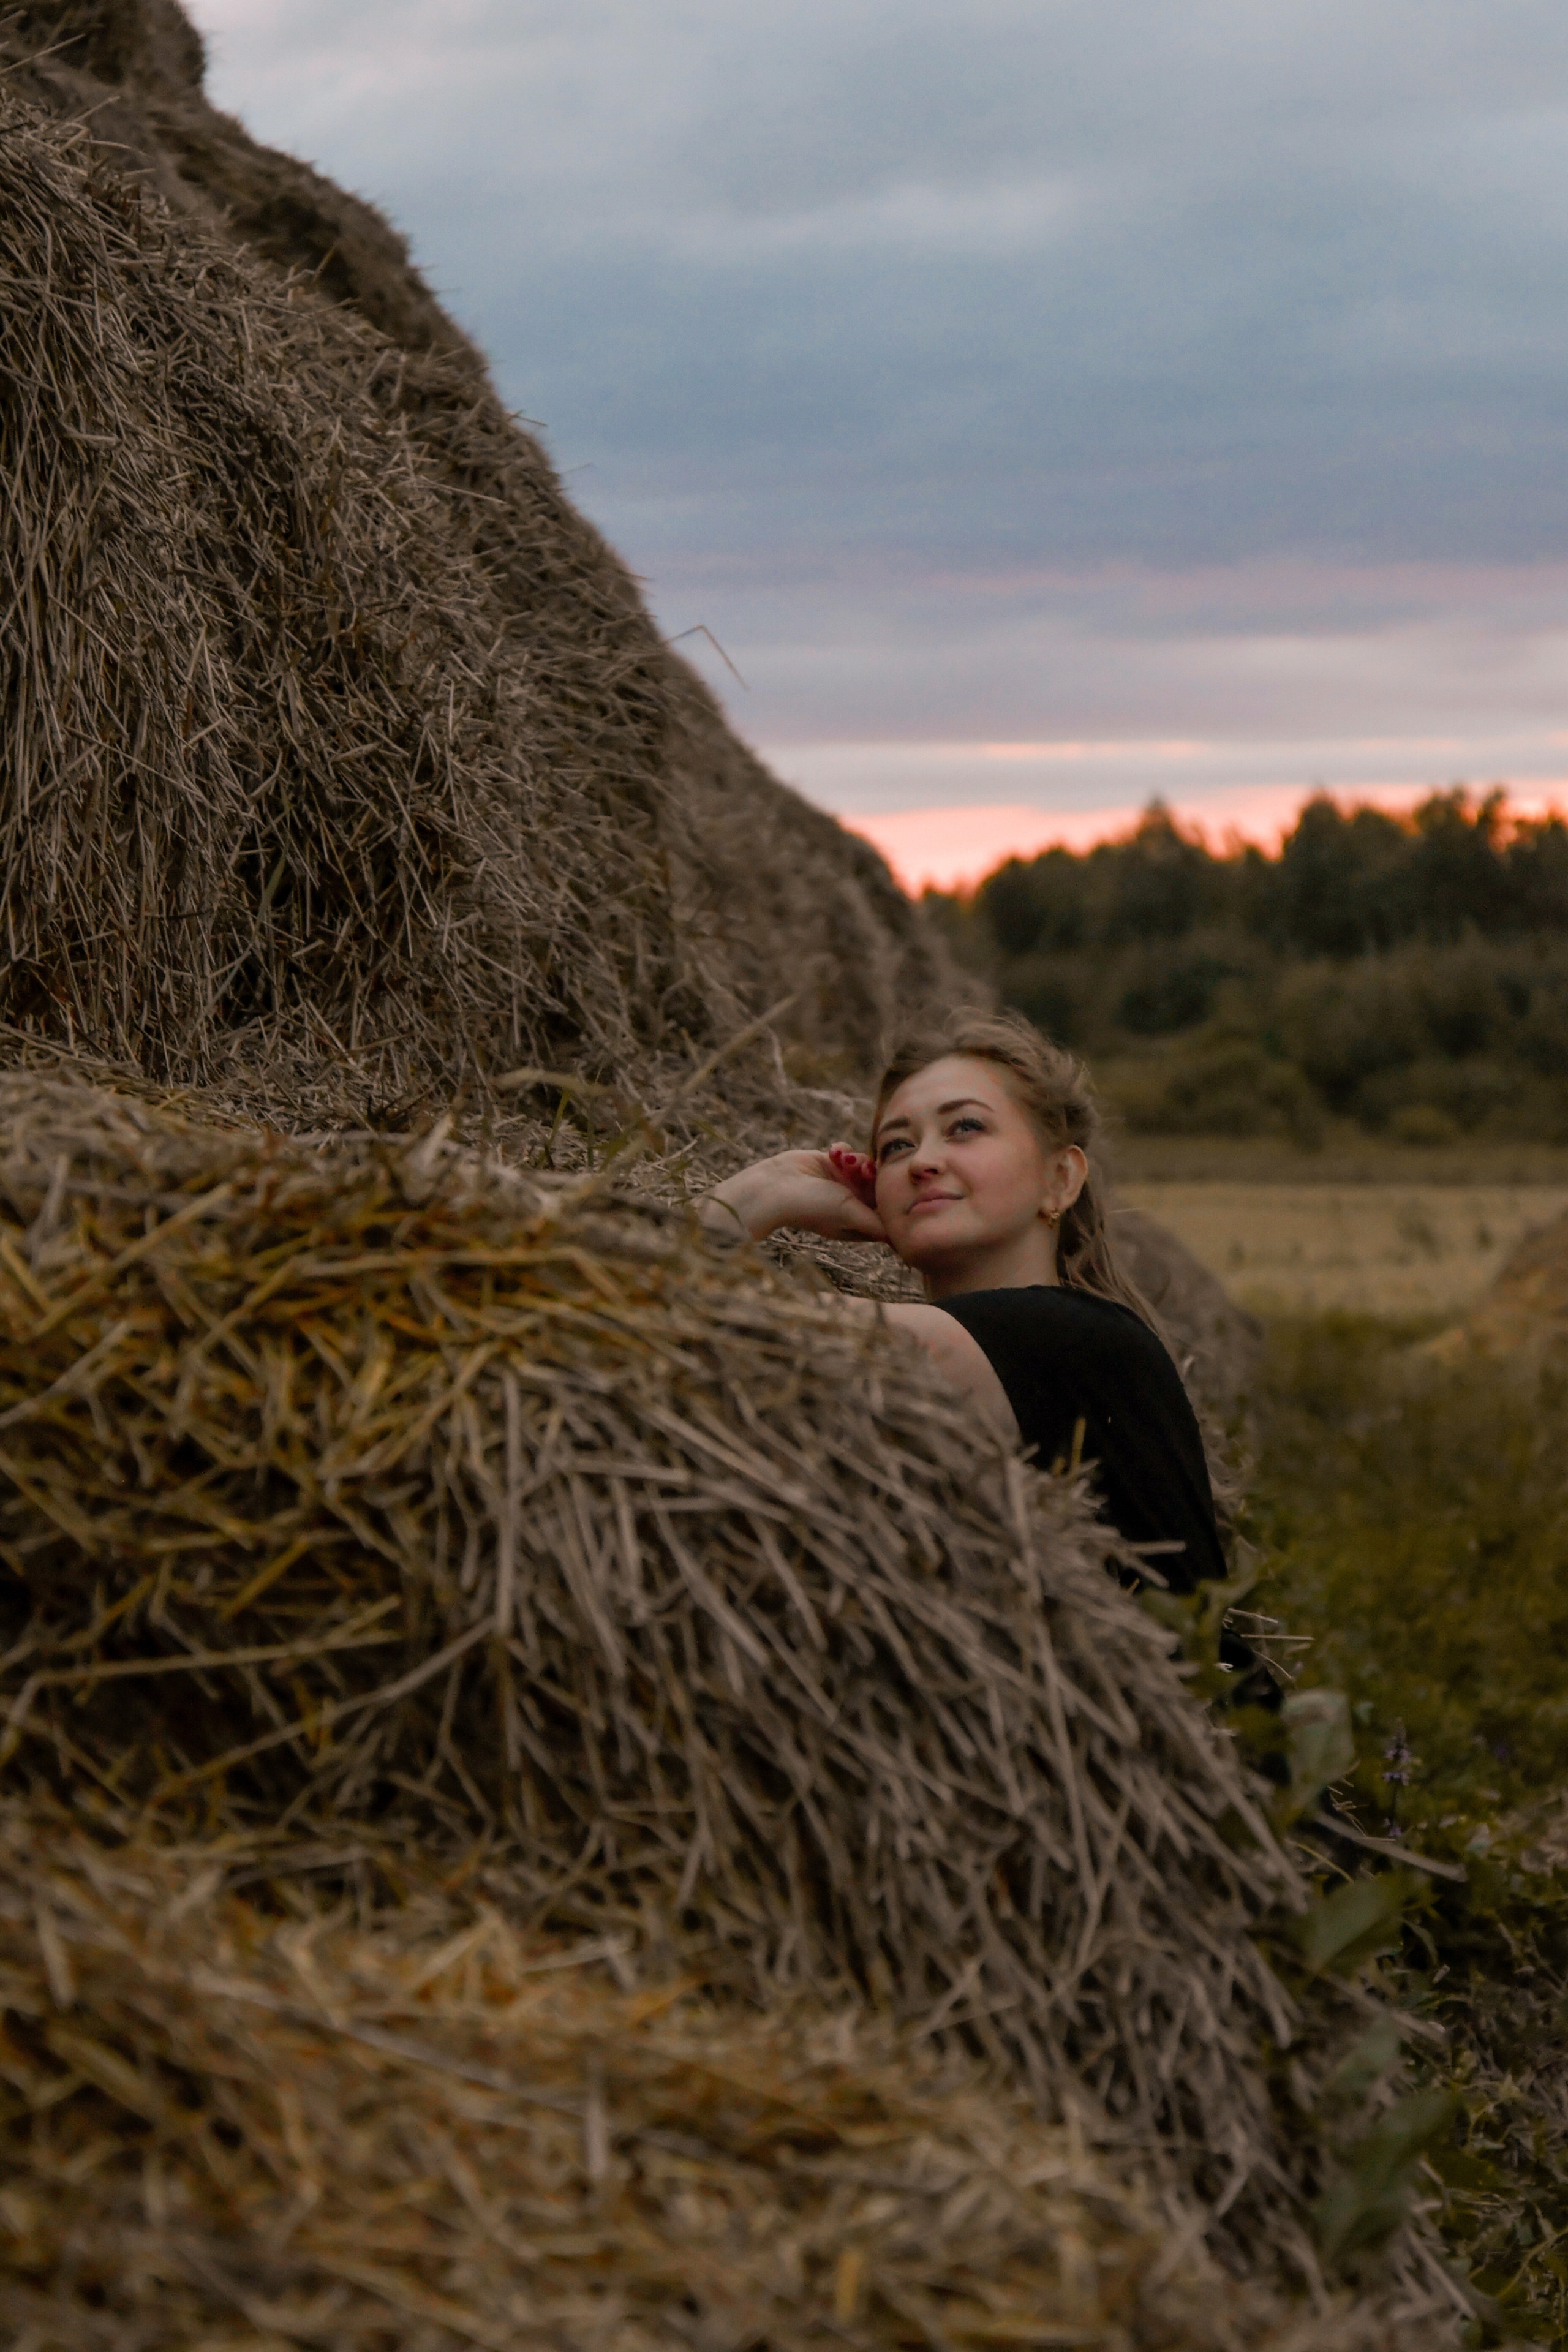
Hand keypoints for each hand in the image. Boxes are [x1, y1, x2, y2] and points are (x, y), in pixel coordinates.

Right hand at [706, 1147, 887, 1243]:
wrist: (773, 1188)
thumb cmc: (811, 1207)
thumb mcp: (850, 1214)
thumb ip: (878, 1222)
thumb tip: (903, 1237)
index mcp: (860, 1221)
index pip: (887, 1209)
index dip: (892, 1196)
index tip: (891, 1185)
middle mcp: (853, 1203)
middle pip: (880, 1183)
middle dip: (873, 1172)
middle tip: (863, 1169)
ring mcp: (842, 1183)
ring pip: (866, 1164)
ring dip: (857, 1159)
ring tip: (844, 1161)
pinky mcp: (831, 1164)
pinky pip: (850, 1152)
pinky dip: (843, 1150)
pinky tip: (832, 1152)